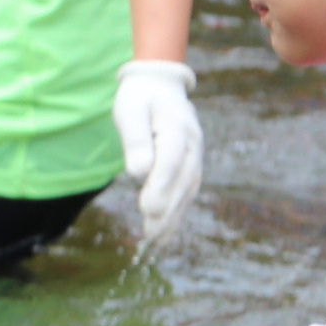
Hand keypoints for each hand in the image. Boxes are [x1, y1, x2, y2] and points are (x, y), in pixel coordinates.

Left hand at [114, 60, 202, 250]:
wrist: (159, 86)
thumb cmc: (140, 98)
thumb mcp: (131, 111)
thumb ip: (135, 140)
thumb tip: (138, 173)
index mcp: (177, 127)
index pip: (170, 160)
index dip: (161, 185)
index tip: (148, 208)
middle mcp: (192, 144)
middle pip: (182, 180)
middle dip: (166, 208)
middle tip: (149, 233)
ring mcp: (194, 155)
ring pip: (186, 189)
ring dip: (172, 216)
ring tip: (155, 240)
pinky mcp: (189, 165)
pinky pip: (186, 191)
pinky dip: (176, 211)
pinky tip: (163, 232)